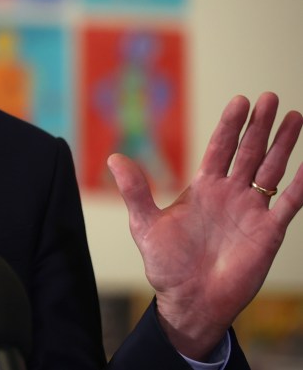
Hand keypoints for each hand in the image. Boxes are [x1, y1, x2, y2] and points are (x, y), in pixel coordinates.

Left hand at [108, 92, 302, 359]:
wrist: (189, 301)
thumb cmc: (166, 264)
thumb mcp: (145, 224)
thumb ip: (136, 191)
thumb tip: (114, 158)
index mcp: (203, 188)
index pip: (220, 147)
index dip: (230, 125)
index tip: (240, 100)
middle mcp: (230, 194)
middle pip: (248, 151)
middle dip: (259, 125)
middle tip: (270, 97)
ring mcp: (251, 211)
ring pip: (270, 169)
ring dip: (282, 144)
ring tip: (295, 116)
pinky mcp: (268, 232)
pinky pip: (288, 203)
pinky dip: (300, 185)